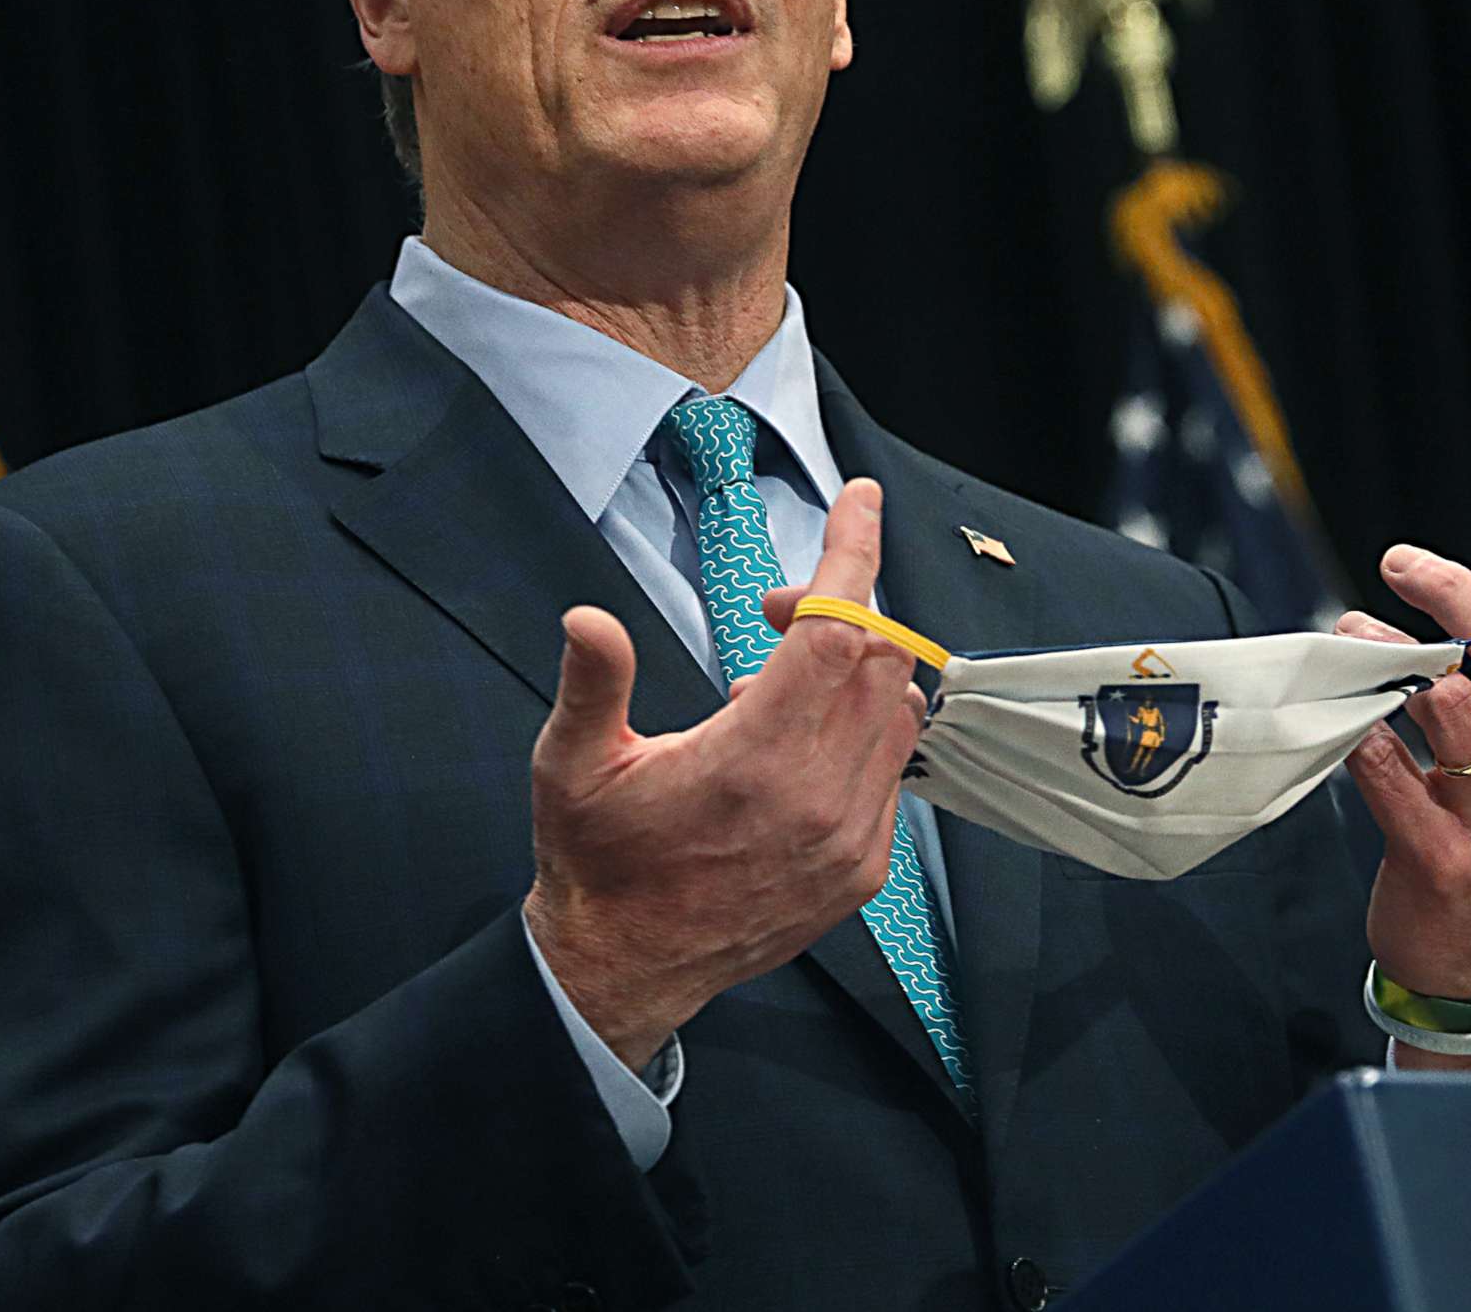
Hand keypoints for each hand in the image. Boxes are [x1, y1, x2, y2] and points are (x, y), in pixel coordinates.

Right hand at [522, 479, 927, 1070]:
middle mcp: (818, 799)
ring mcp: (849, 838)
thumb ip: (592, 683)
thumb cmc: (598, 865)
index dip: (851, 555)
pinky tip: (797, 746)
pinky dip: (861, 732)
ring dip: (854, 672)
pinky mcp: (862, 869)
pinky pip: (893, 771)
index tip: (858, 502)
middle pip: (881, 661)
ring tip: (776, 687)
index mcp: (752, 760)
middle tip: (776, 610)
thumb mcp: (573, 766)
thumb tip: (587, 619)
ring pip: (897, 714)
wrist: (624, 968)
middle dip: (840, 609)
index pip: (836, 631)